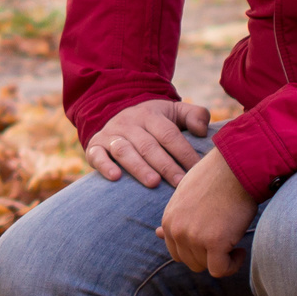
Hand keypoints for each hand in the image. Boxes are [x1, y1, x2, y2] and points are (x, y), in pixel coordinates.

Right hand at [83, 99, 210, 186]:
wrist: (119, 115)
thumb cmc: (156, 122)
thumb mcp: (175, 112)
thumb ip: (194, 116)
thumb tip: (201, 131)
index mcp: (151, 115)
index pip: (169, 134)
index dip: (184, 152)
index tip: (198, 171)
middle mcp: (129, 123)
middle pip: (148, 145)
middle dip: (165, 165)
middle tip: (180, 183)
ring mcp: (111, 134)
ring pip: (124, 150)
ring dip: (138, 167)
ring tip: (153, 183)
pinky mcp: (95, 146)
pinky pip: (97, 154)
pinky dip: (104, 165)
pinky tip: (116, 178)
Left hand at [156, 147, 257, 276]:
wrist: (234, 167)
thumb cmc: (215, 178)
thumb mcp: (185, 196)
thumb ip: (175, 218)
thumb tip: (157, 234)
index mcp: (169, 220)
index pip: (177, 253)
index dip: (197, 250)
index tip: (212, 238)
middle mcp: (176, 230)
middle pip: (191, 262)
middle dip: (209, 256)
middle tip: (225, 239)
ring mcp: (193, 237)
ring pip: (206, 267)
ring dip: (222, 259)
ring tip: (232, 239)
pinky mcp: (214, 242)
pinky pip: (220, 270)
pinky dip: (232, 265)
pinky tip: (240, 249)